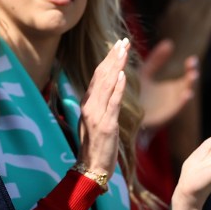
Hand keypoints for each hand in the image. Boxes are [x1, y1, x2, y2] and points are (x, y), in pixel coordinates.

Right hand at [77, 38, 129, 177]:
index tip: (116, 46)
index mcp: (87, 104)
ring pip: (106, 85)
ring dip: (116, 66)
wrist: (91, 168)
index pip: (97, 76)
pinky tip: (123, 75)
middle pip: (101, 75)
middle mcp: (89, 106)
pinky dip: (117, 88)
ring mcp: (96, 115)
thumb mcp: (95, 122)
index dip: (108, 60)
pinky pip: (112, 103)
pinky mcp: (106, 125)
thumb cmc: (95, 147)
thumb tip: (105, 90)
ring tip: (123, 50)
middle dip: (112, 57)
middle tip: (122, 41)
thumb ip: (99, 105)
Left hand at [140, 39, 198, 131]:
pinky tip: (186, 95)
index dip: (190, 67)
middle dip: (192, 76)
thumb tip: (169, 42)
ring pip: (184, 97)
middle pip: (188, 85)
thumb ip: (156, 60)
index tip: (192, 58)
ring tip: (192, 77)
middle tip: (193, 67)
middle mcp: (174, 98)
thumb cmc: (138, 95)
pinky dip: (182, 103)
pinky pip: (175, 110)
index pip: (187, 75)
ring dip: (189, 88)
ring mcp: (169, 108)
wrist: (126, 116)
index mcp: (173, 87)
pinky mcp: (163, 117)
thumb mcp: (146, 73)